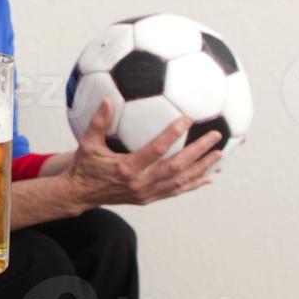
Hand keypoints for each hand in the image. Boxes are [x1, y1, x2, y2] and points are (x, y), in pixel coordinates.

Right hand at [61, 99, 222, 207]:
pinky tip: (209, 177)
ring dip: (202, 167)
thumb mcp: (87, 143)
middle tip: (215, 135)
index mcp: (126, 167)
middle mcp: (140, 182)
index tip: (187, 118)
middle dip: (199, 151)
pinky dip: (194, 184)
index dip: (173, 134)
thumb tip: (106, 99)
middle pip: (177, 166)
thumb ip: (98, 122)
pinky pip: (176, 191)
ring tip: (219, 154)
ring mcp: (146, 193)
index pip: (156, 149)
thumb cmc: (84, 166)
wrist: (80, 194)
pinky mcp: (149, 198)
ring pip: (181, 180)